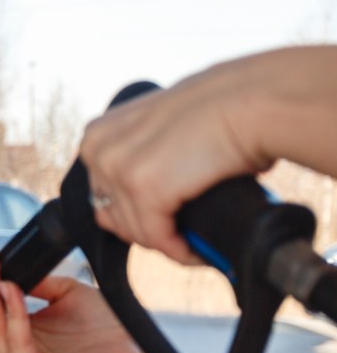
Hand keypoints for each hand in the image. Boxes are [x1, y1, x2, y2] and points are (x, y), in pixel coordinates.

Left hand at [79, 59, 269, 264]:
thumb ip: (142, 155)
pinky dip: (180, 251)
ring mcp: (117, 169)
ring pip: (135, 231)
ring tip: (194, 244)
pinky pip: (157, 238)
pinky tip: (199, 251)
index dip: (132, 214)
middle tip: (179, 234)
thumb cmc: (221, 112)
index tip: (160, 223)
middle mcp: (98, 150)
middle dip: (146, 229)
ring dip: (166, 242)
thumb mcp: (161, 129)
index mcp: (98, 135)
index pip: (101, 193)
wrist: (254, 100)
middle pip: (113, 215)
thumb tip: (151, 197)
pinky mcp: (144, 189)